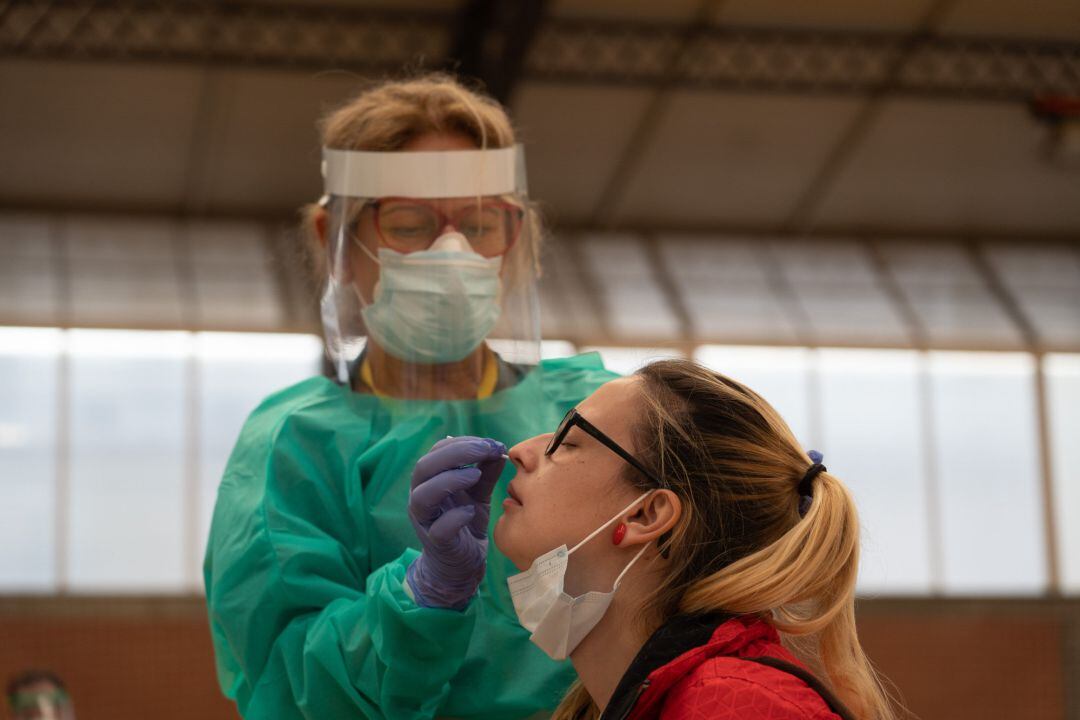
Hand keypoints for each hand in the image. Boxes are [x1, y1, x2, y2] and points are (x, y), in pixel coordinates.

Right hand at [405, 436, 506, 608]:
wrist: (461, 565)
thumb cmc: (466, 523)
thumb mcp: (478, 494)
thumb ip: (485, 473)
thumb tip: (498, 449)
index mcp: (430, 481)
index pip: (437, 452)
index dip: (462, 443)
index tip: (490, 443)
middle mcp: (421, 498)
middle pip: (424, 467)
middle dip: (455, 453)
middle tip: (485, 450)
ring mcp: (426, 521)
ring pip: (423, 495)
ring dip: (450, 480)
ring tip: (475, 475)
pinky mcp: (437, 544)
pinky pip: (439, 528)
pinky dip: (455, 517)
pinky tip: (471, 512)